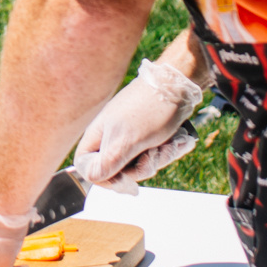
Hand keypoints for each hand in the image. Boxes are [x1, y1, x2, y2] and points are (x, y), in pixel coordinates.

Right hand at [72, 52, 207, 192]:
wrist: (178, 86)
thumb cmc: (150, 108)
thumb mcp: (127, 139)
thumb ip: (108, 162)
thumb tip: (91, 177)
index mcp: (98, 136)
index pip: (88, 169)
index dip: (106, 180)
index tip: (126, 179)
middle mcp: (112, 138)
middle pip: (120, 172)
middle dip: (143, 166)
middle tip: (152, 152)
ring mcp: (130, 137)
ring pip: (142, 165)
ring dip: (160, 157)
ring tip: (168, 141)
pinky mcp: (148, 137)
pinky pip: (156, 156)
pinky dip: (168, 150)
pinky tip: (176, 139)